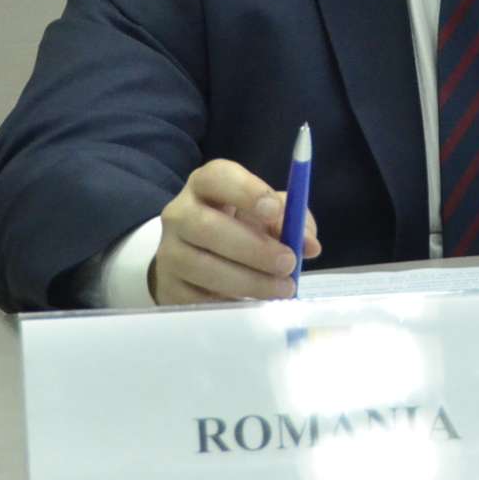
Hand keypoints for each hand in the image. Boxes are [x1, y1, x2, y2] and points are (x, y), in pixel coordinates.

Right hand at [149, 158, 321, 304]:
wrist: (194, 256)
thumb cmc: (238, 226)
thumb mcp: (265, 215)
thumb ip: (292, 221)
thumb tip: (310, 245)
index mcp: (205, 185)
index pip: (218, 177)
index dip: (246, 191)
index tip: (274, 210)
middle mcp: (180, 213)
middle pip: (207, 227)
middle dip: (253, 248)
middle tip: (288, 263)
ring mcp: (169, 251)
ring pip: (204, 267)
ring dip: (249, 281)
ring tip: (281, 288)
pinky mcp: (168, 286)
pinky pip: (199, 298)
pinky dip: (231, 302)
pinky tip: (253, 302)